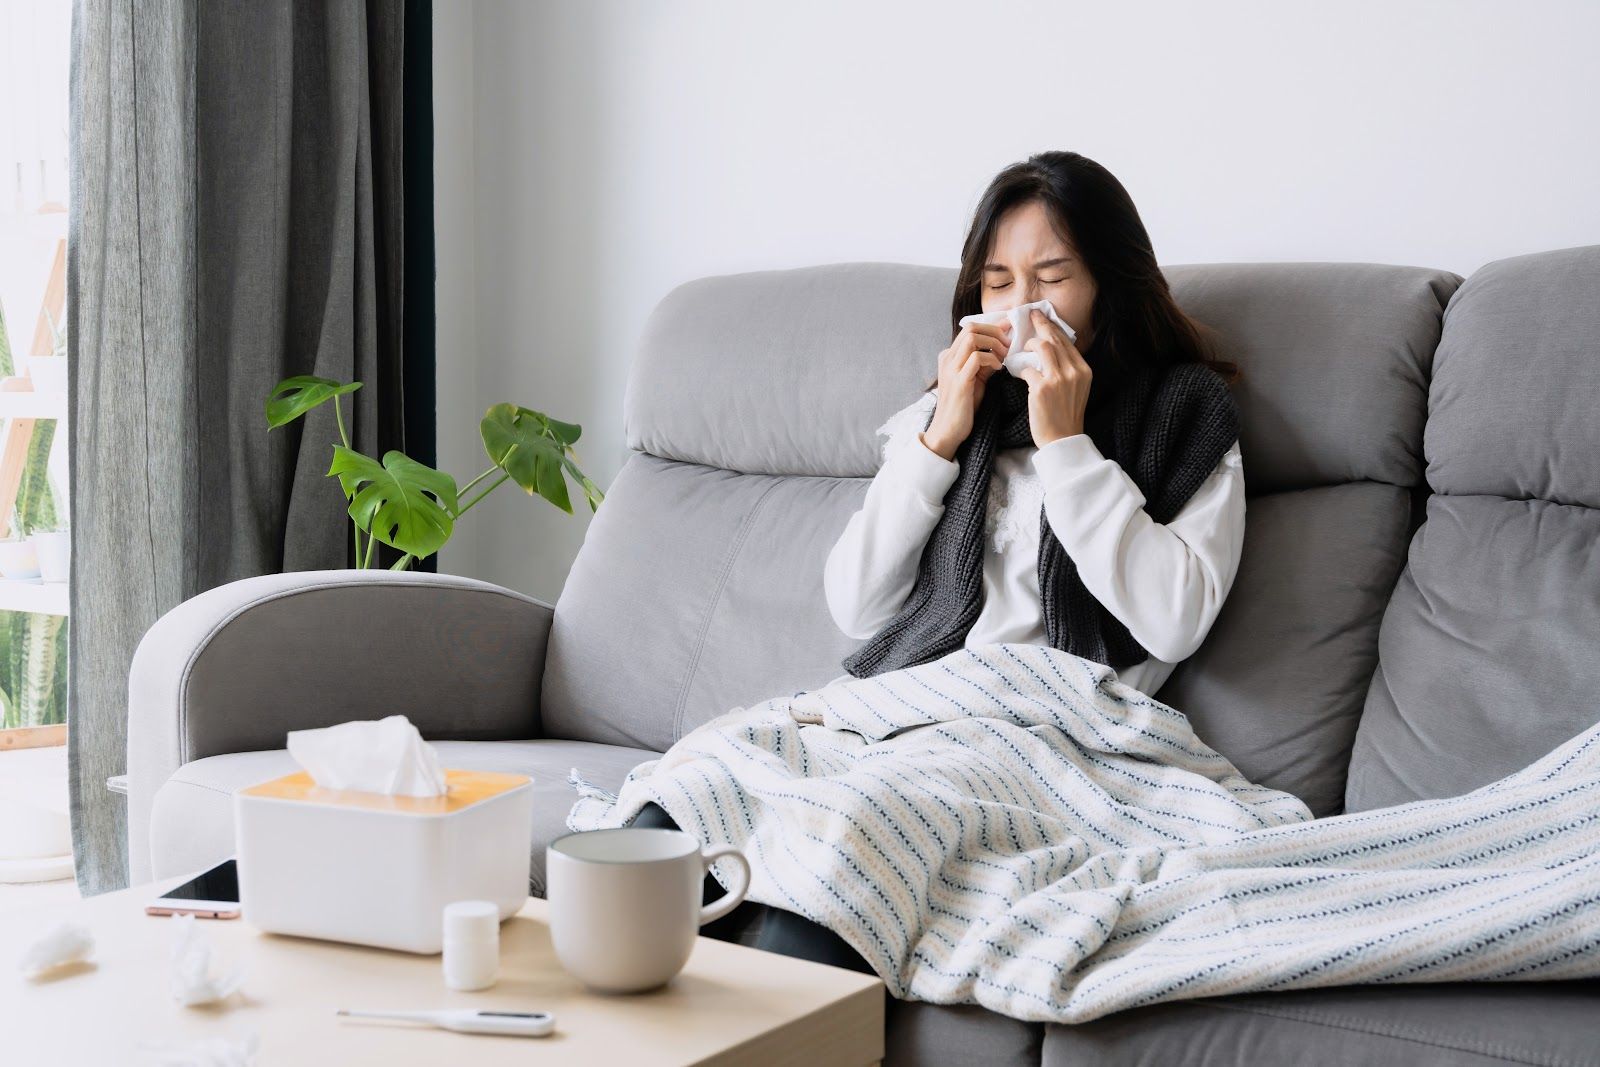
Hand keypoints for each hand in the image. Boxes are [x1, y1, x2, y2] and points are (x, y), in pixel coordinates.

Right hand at [924, 320, 1010, 459]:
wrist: (948, 430)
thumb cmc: (963, 406)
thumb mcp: (975, 379)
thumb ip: (984, 363)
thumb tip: (1001, 350)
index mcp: (949, 356)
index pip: (970, 328)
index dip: (991, 327)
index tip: (1008, 331)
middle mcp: (948, 358)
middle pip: (971, 328)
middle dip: (994, 332)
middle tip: (1008, 344)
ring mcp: (951, 369)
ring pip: (972, 338)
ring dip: (994, 343)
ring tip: (1004, 355)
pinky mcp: (959, 381)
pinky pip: (976, 357)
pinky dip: (991, 359)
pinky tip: (998, 368)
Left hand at [1012, 307, 1091, 446]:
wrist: (1062, 440)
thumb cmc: (1065, 415)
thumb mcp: (1076, 388)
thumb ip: (1068, 369)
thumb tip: (1051, 348)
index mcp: (1084, 370)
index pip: (1067, 341)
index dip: (1053, 327)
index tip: (1042, 317)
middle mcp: (1074, 371)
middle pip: (1055, 338)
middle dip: (1040, 324)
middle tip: (1030, 315)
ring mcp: (1058, 379)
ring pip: (1041, 347)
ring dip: (1028, 346)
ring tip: (1022, 351)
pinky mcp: (1042, 388)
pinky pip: (1026, 368)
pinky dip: (1019, 369)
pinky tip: (1016, 371)